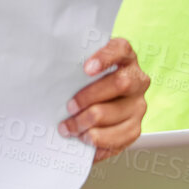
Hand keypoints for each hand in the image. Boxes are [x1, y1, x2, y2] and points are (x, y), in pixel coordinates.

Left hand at [60, 38, 148, 161]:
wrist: (97, 109)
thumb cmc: (84, 85)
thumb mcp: (81, 71)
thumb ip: (74, 68)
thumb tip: (50, 72)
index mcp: (125, 58)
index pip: (121, 49)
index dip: (105, 57)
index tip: (86, 69)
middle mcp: (138, 79)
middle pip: (120, 83)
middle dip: (89, 96)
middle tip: (69, 107)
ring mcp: (139, 104)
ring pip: (117, 112)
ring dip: (88, 122)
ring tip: (69, 127)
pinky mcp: (135, 127)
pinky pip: (120, 136)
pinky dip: (98, 139)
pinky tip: (83, 138)